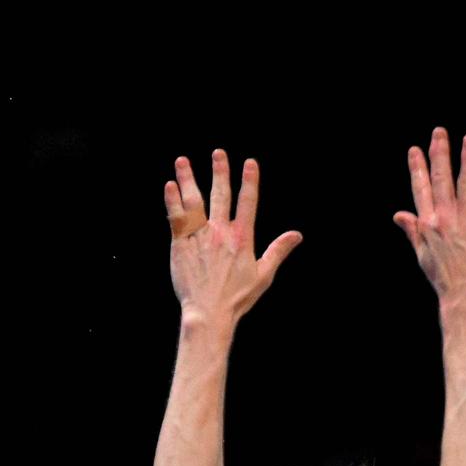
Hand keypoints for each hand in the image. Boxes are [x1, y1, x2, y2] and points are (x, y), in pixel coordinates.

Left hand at [165, 150, 300, 325]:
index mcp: (242, 238)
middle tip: (218, 152)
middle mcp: (220, 232)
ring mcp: (199, 237)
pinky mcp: (180, 245)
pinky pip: (176, 218)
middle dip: (220, 172)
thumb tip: (297, 235)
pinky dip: (172, 201)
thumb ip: (278, 251)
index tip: (249, 162)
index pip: (247, 202)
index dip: (249, 181)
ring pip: (193, 201)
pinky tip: (169, 186)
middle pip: (220, 195)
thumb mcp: (264, 274)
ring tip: (182, 161)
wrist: (209, 312)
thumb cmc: (237, 298)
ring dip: (188, 179)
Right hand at [393, 127, 465, 305]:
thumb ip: (411, 230)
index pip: (420, 188)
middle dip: (440, 153)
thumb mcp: (421, 253)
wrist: (462, 293)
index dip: (418, 167)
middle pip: (441, 179)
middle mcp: (444, 217)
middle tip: (439, 132)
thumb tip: (398, 214)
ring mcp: (465, 219)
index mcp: (427, 223)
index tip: (415, 149)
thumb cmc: (442, 276)